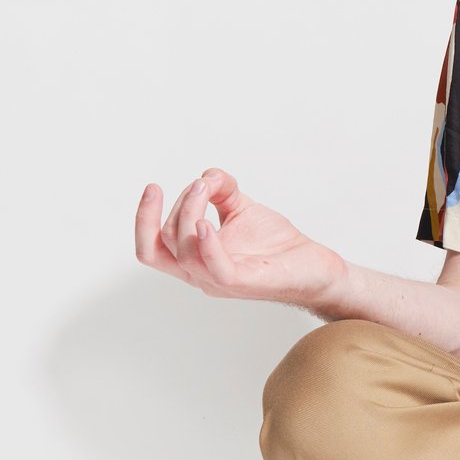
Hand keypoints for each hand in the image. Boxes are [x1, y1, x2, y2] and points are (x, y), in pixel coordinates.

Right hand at [134, 168, 347, 308]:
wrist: (315, 266)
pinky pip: (214, 269)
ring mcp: (219, 281)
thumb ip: (222, 191)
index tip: (153, 186)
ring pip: (184, 253)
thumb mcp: (242, 209)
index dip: (144, 218)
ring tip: (206, 189)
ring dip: (189, 214)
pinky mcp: (243, 283)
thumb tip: (207, 176)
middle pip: (166, 243)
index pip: (153, 246)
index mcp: (195, 259)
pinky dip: (206, 245)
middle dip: (180, 205)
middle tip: (202, 185)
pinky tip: (207, 223)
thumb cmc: (277, 245)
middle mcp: (201, 274)